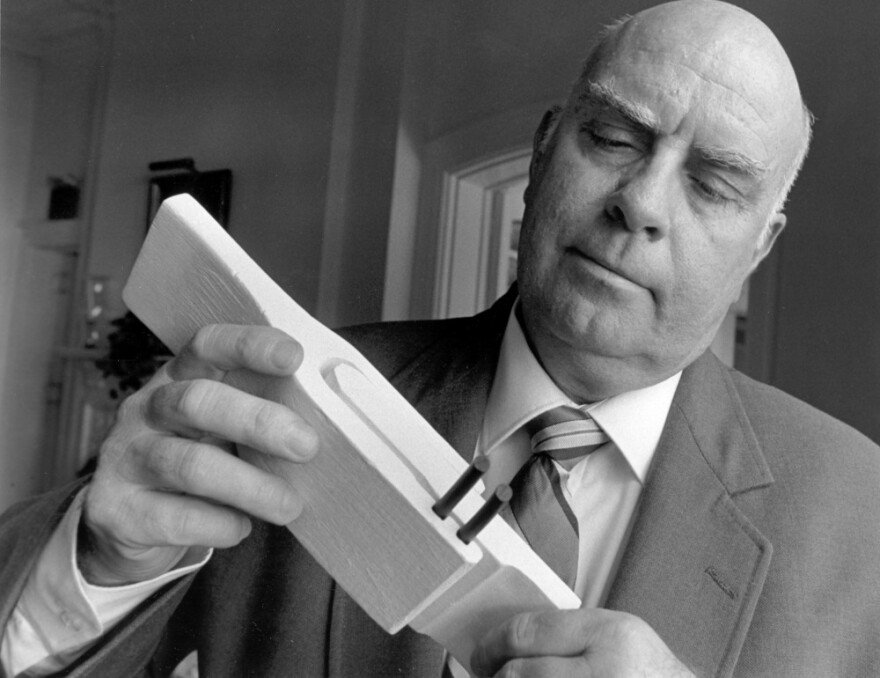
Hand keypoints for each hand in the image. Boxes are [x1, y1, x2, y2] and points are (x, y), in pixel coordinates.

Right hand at [79, 324, 318, 585]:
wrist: (128, 522)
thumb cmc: (199, 460)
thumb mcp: (224, 429)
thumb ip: (262, 417)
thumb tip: (331, 425)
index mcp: (179, 378)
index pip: (207, 345)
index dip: (249, 346)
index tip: (294, 357)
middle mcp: (146, 409)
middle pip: (197, 401)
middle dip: (258, 421)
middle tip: (307, 446)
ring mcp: (126, 457)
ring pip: (188, 463)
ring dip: (249, 486)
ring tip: (289, 505)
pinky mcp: (117, 508)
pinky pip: (173, 516)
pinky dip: (217, 523)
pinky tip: (241, 527)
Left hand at [471, 608, 694, 677]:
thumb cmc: (649, 672)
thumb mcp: (617, 634)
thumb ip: (569, 633)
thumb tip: (510, 639)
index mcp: (609, 636)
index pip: (528, 631)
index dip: (494, 640)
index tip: (483, 649)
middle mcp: (604, 674)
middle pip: (519, 673)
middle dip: (495, 674)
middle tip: (486, 672)